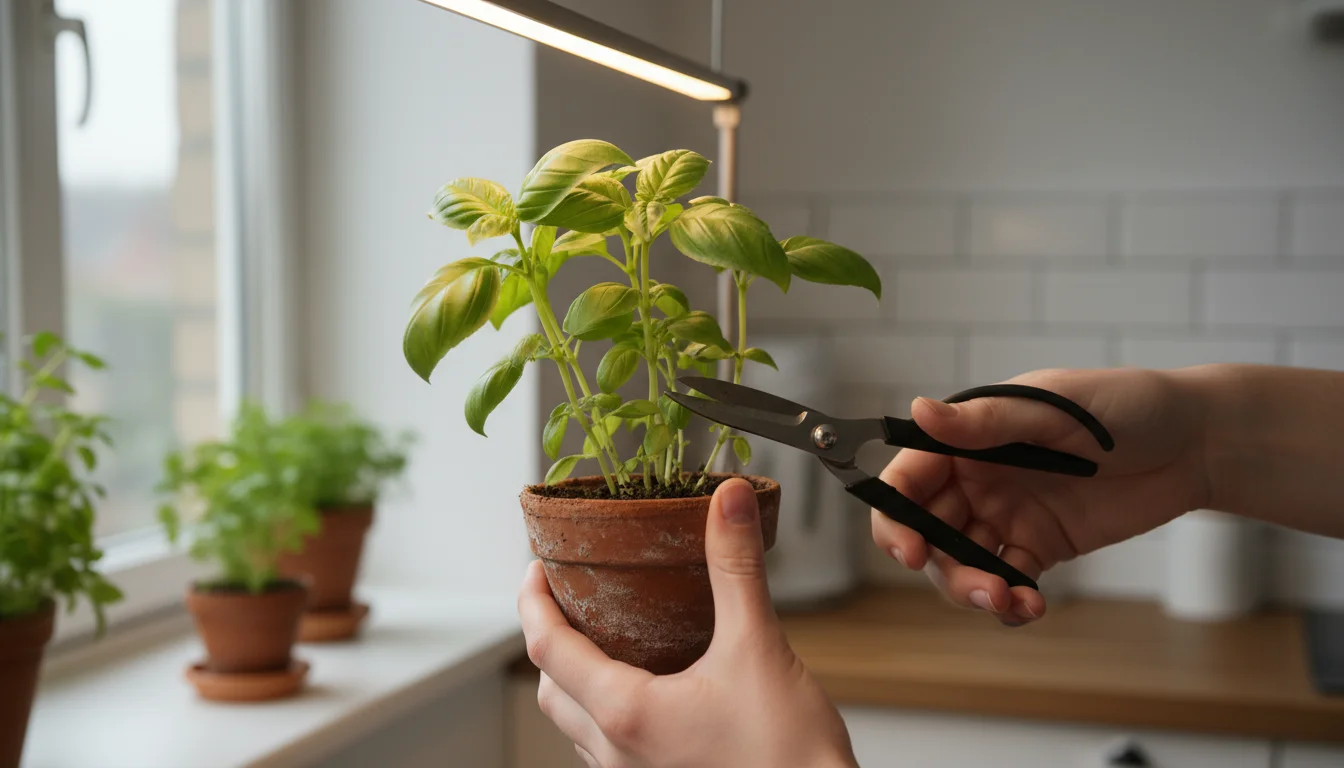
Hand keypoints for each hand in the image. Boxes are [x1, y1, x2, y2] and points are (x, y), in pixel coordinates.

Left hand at [518, 478, 856, 767]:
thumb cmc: (791, 755)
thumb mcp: (759, 646)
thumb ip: (735, 568)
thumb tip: (729, 502)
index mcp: (627, 714)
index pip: (548, 648)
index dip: (532, 602)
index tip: (535, 569)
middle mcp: (619, 755)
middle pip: (552, 688)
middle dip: (551, 640)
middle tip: (566, 598)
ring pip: (579, 727)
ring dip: (578, 681)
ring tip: (605, 638)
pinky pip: (611, 751)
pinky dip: (609, 713)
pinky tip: (650, 691)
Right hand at [874, 367, 1208, 625]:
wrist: (1196, 442)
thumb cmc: (1127, 405)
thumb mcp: (1056, 406)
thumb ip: (987, 421)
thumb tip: (919, 411)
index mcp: (969, 437)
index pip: (909, 478)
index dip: (897, 516)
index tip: (911, 551)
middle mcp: (976, 478)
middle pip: (928, 531)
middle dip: (942, 567)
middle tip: (983, 588)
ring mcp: (1005, 514)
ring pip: (961, 563)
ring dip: (974, 589)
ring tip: (1013, 601)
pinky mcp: (1039, 546)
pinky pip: (1007, 581)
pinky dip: (1010, 602)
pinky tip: (1031, 608)